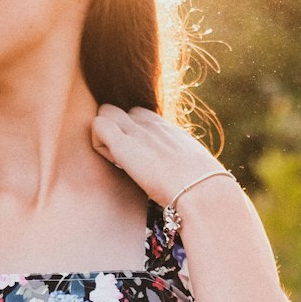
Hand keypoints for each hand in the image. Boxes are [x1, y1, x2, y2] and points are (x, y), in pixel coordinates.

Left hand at [90, 104, 225, 205]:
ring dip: (104, 135)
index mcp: (168, 130)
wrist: (200, 190)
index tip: (138, 157)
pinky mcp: (124, 145)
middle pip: (120, 111)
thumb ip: (181, 164)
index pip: (139, 115)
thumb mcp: (194, 167)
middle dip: (114, 131)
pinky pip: (98, 126)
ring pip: (105, 112)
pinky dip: (99, 144)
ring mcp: (137, 132)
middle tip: (122, 160)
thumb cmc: (202, 187)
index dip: (131, 132)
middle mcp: (151, 125)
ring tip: (117, 162)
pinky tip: (114, 164)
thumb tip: (184, 177)